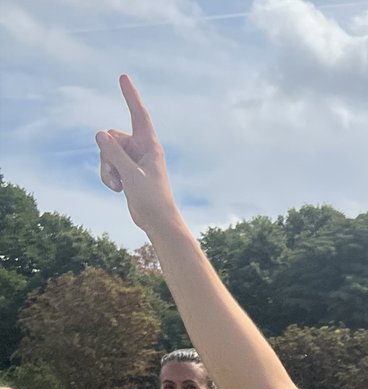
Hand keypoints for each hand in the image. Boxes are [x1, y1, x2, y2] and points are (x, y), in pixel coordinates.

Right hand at [96, 76, 177, 234]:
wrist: (157, 221)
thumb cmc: (152, 199)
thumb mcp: (131, 176)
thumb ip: (115, 154)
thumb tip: (100, 134)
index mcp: (150, 145)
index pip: (139, 115)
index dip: (131, 96)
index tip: (123, 77)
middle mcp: (141, 148)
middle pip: (111, 136)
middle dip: (107, 153)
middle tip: (119, 174)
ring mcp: (133, 158)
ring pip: (106, 151)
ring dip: (107, 168)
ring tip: (119, 184)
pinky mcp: (126, 169)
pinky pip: (107, 164)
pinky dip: (108, 176)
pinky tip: (117, 189)